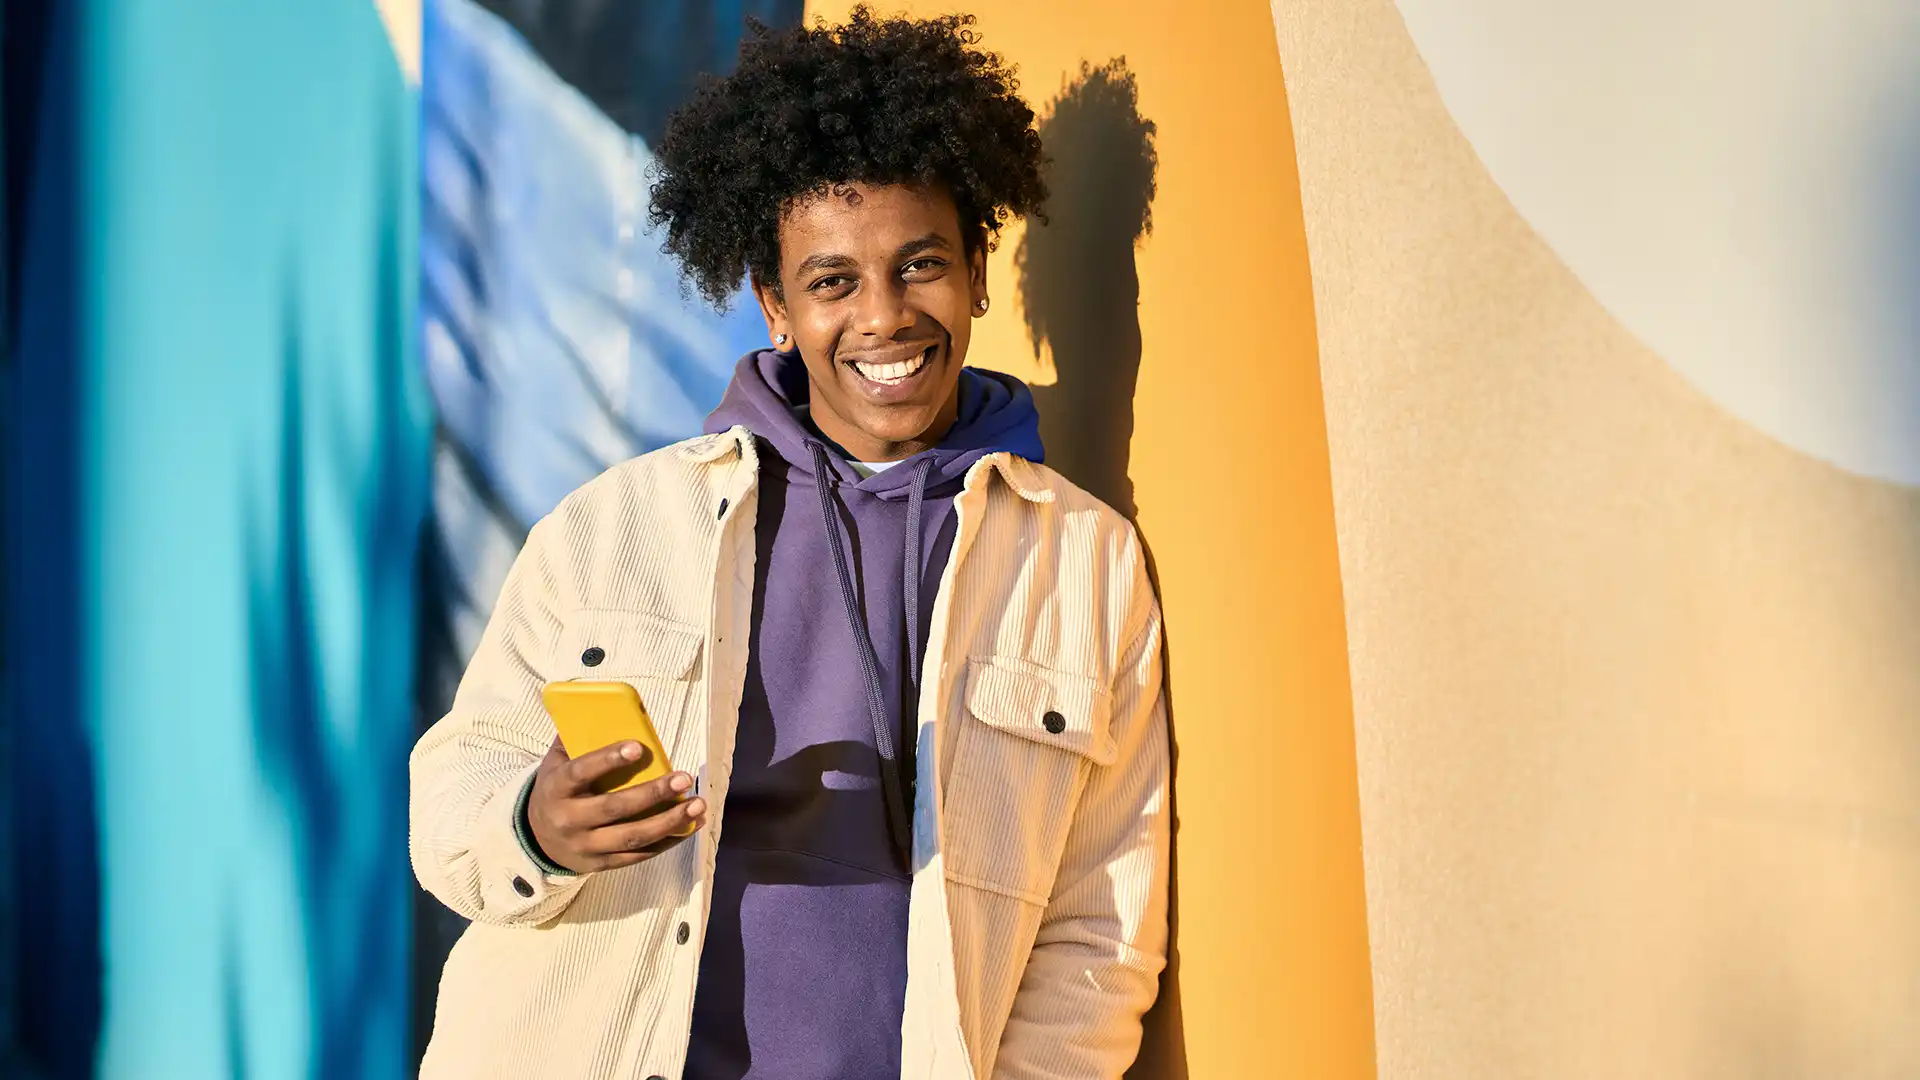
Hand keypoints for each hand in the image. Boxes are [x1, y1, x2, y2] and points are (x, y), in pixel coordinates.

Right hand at [526, 737, 706, 873]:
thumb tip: (611, 709)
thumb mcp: (556, 763)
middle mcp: (569, 819)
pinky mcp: (602, 863)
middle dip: (653, 793)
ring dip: (669, 821)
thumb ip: (577, 739)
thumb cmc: (558, 790)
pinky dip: (667, 841)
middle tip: (684, 778)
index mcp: (557, 788)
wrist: (537, 838)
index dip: (608, 759)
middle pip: (614, 808)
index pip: (581, 772)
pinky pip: (638, 855)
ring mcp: (586, 845)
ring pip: (632, 836)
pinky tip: (689, 826)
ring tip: (698, 805)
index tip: (638, 747)